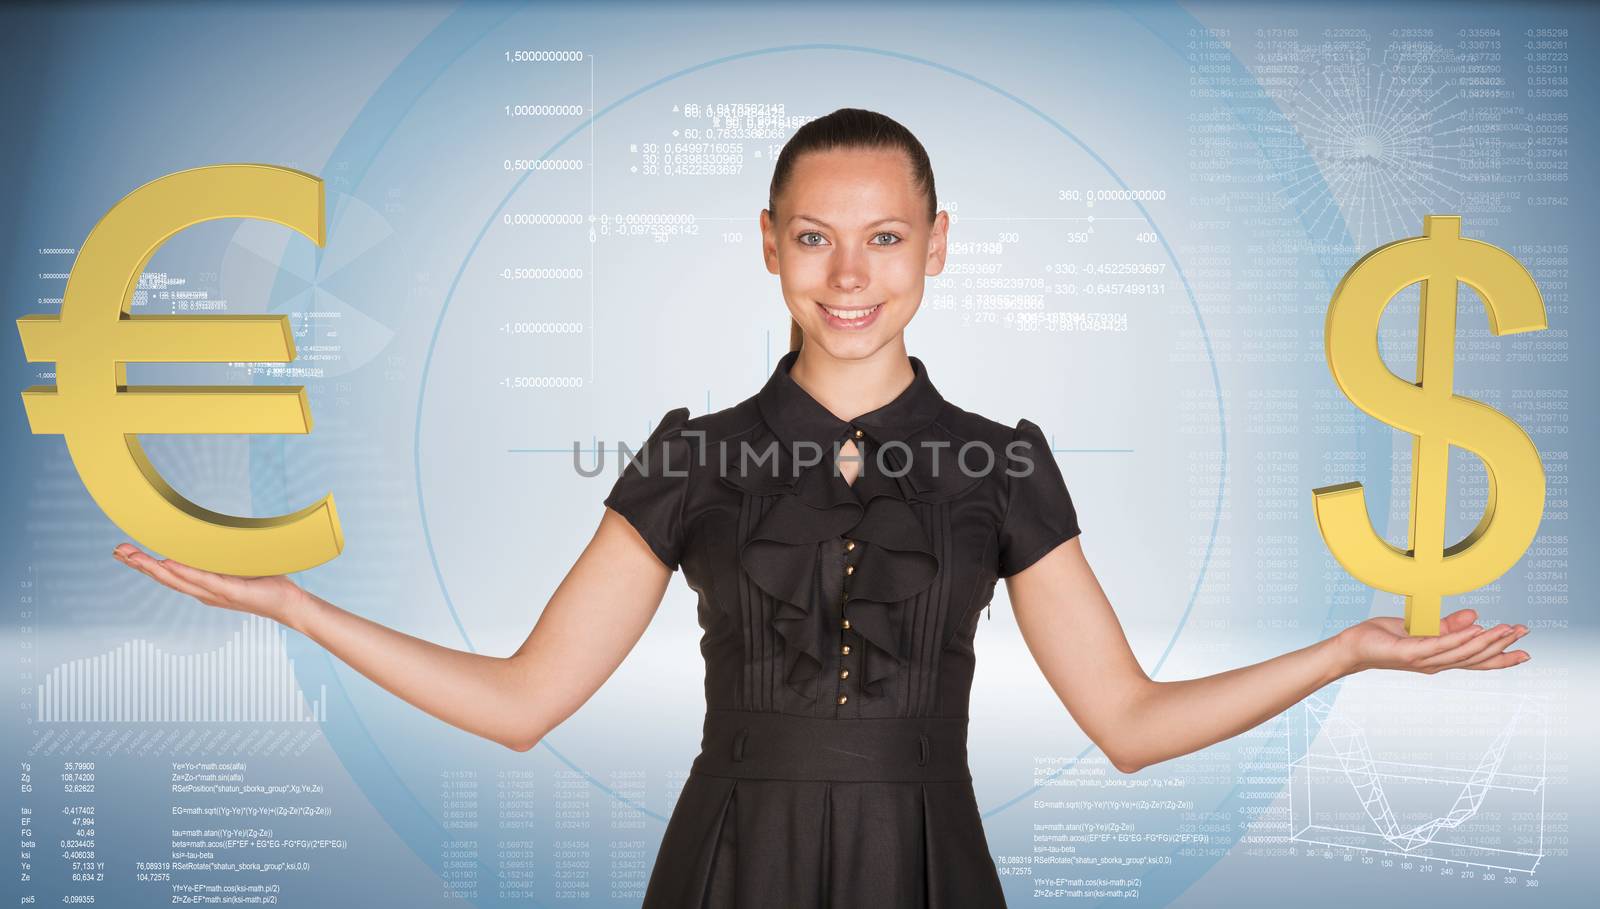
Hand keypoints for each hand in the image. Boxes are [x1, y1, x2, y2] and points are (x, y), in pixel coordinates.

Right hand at [113, 542, 311, 628]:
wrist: (288, 603)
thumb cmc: (264, 583)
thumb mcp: (236, 565)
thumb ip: (219, 556)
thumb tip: (205, 537)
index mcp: (203, 586)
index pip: (168, 574)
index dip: (145, 564)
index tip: (124, 552)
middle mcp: (205, 592)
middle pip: (165, 577)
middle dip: (139, 564)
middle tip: (116, 550)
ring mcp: (216, 594)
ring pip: (178, 580)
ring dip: (153, 567)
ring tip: (132, 556)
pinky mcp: (232, 592)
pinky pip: (205, 580)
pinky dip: (185, 572)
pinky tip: (168, 563)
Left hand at [1337, 608, 1529, 674]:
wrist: (1353, 647)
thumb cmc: (1383, 639)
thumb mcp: (1420, 629)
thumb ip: (1448, 626)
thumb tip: (1476, 616)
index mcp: (1440, 658)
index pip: (1475, 660)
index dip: (1500, 657)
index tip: (1525, 652)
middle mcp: (1435, 663)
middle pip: (1475, 657)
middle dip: (1502, 647)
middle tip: (1524, 634)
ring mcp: (1424, 660)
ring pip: (1463, 652)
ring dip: (1488, 641)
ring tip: (1508, 630)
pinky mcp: (1411, 652)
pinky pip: (1440, 645)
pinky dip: (1461, 638)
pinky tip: (1478, 630)